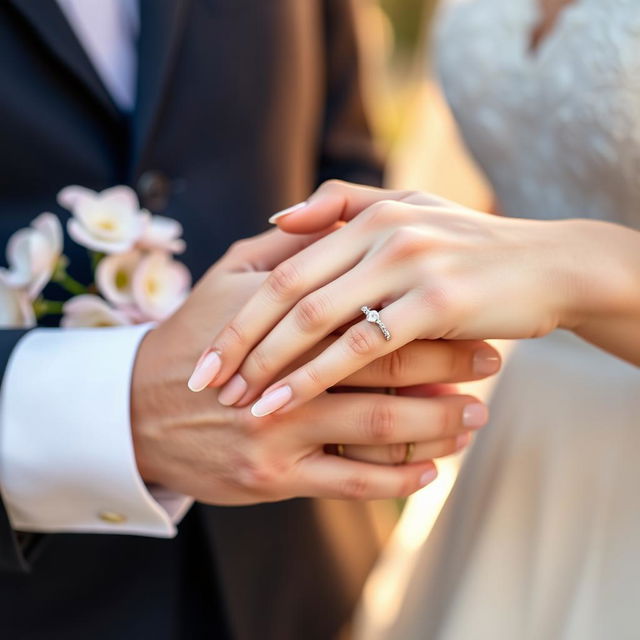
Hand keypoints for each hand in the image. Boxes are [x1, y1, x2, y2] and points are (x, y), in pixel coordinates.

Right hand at [131, 229, 498, 503]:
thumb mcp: (227, 280)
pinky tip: (432, 473)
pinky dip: (397, 481)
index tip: (471, 313)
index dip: (425, 315)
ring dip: (436, 426)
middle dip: (447, 366)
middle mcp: (284, 376)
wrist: (133, 410)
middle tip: (492, 361)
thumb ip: (285, 252)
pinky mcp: (273, 477)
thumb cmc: (190, 337)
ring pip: (378, 430)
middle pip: (384, 368)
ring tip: (476, 418)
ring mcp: (279, 431)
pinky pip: (350, 482)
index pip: (368, 314)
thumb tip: (338, 220)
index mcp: (281, 320)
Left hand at [190, 180, 633, 415]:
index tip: (207, 356)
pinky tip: (287, 404)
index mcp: (365, 216)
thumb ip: (340, 207)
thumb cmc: (468, 247)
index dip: (238, 315)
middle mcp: (379, 233)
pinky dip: (316, 377)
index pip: (279, 268)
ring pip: (316, 320)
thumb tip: (277, 219)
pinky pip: (360, 346)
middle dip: (239, 343)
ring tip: (238, 402)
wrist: (546, 264)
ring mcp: (406, 264)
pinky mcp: (436, 301)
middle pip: (285, 293)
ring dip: (269, 365)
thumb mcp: (407, 212)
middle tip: (205, 383)